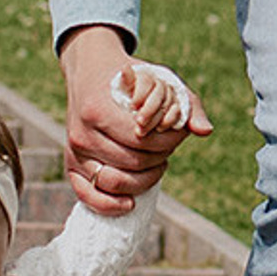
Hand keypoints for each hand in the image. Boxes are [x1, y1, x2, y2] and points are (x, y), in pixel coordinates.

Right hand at [60, 27, 212, 209]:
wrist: (90, 70)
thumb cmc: (130, 77)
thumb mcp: (161, 80)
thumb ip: (188, 104)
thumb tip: (204, 131)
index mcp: (99, 110)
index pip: (142, 141)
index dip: (167, 142)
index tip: (177, 134)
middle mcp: (82, 133)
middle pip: (132, 163)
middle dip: (159, 159)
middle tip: (168, 149)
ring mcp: (75, 151)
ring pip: (115, 182)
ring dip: (144, 180)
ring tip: (156, 165)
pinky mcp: (71, 164)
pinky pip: (88, 195)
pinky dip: (110, 205)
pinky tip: (130, 203)